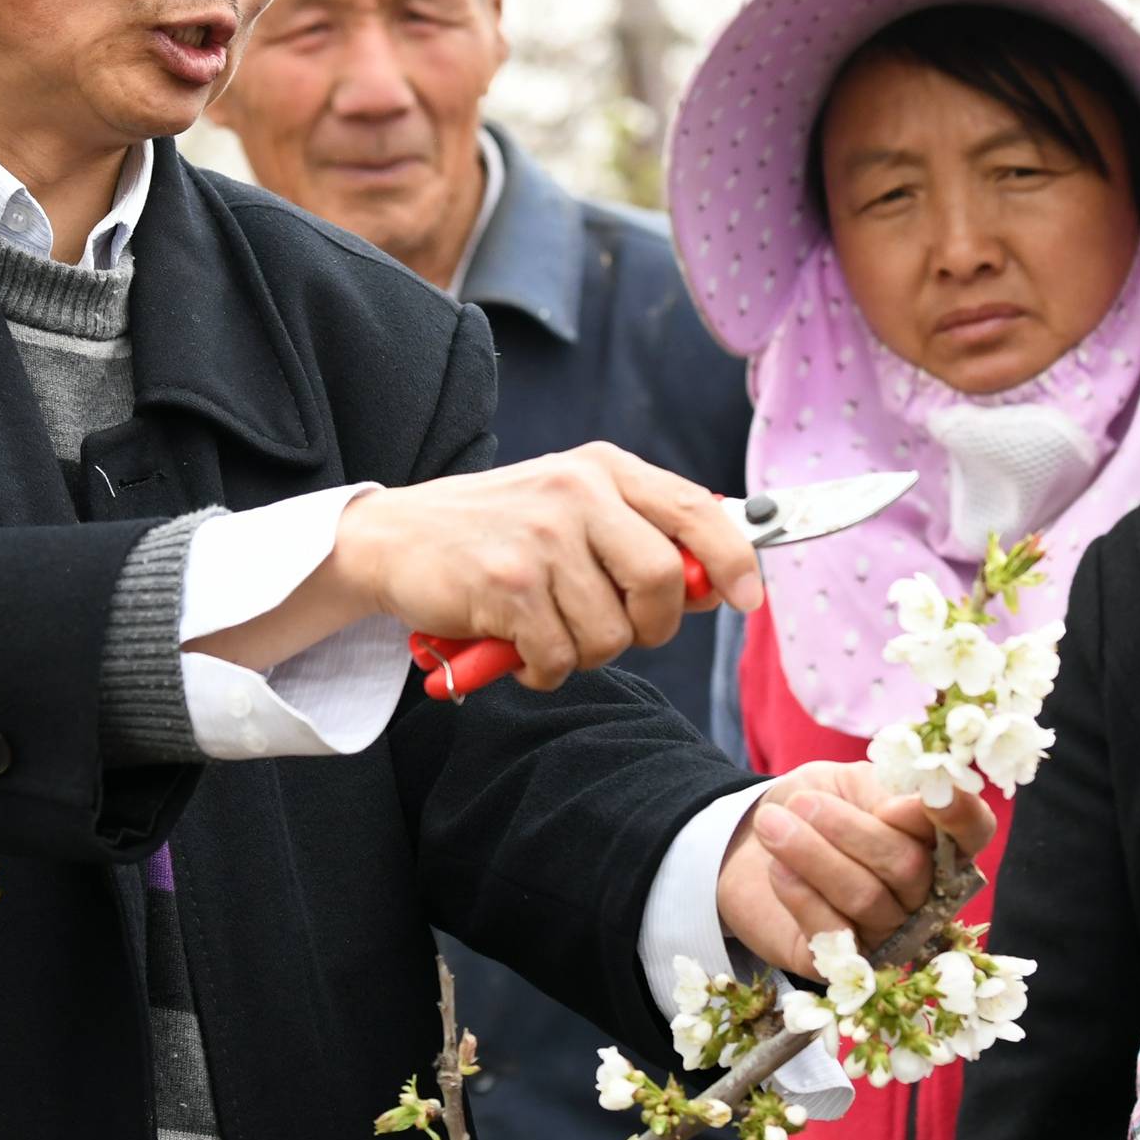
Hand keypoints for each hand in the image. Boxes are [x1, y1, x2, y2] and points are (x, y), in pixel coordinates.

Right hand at [209, 446, 762, 686]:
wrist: (394, 539)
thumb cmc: (496, 532)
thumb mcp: (572, 507)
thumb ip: (641, 532)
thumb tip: (718, 582)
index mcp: (603, 468)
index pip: (698, 511)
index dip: (734, 561)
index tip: (745, 599)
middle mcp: (577, 492)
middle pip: (665, 581)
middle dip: (650, 626)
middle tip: (615, 630)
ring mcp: (541, 537)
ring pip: (613, 633)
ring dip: (586, 654)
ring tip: (548, 632)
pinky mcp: (507, 585)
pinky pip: (561, 658)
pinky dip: (545, 670)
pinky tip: (518, 648)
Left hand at [712, 761, 975, 976]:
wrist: (751, 841)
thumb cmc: (814, 807)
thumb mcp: (850, 782)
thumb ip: (886, 793)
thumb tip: (915, 808)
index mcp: (938, 840)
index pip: (973, 832)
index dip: (960, 816)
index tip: (932, 796)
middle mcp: (925, 894)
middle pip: (910, 867)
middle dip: (852, 831)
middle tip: (803, 803)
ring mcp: (888, 932)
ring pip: (867, 897)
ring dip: (814, 855)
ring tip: (772, 824)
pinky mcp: (843, 963)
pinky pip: (832, 932)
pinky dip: (800, 893)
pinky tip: (778, 868)